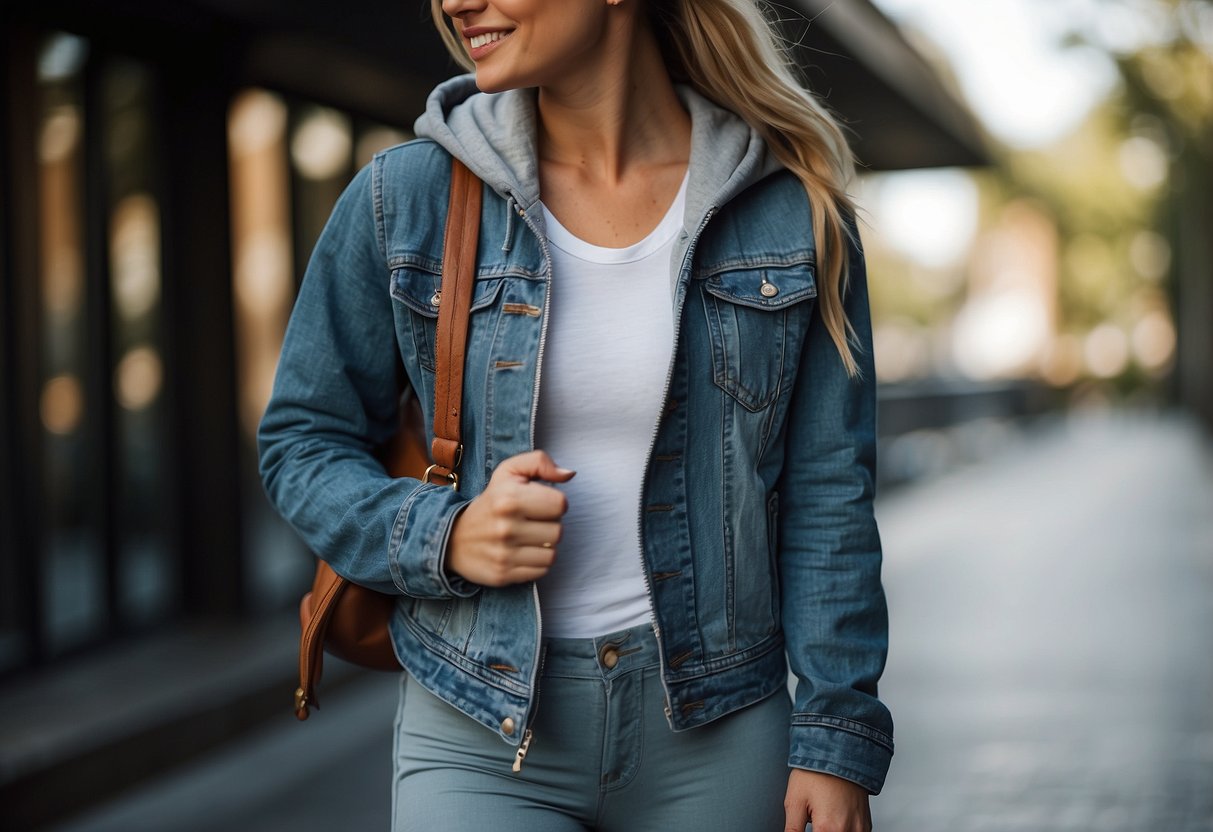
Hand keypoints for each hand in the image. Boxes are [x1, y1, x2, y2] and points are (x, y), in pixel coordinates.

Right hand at [446, 450, 573, 586]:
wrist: (453, 538)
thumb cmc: (491, 502)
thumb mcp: (509, 472)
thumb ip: (540, 462)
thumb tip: (569, 474)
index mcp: (509, 498)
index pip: (560, 504)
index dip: (554, 503)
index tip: (539, 504)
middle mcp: (506, 527)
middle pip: (558, 532)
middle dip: (549, 525)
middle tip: (531, 522)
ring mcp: (504, 554)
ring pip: (552, 554)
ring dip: (544, 546)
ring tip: (527, 538)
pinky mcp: (503, 574)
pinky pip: (542, 571)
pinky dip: (536, 563)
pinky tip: (522, 553)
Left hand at [783, 769, 870, 831]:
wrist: (840, 751)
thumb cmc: (817, 772)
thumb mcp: (794, 800)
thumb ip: (793, 829)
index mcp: (828, 828)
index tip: (810, 826)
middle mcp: (848, 830)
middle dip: (820, 830)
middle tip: (814, 817)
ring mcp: (860, 827)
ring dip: (831, 831)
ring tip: (823, 815)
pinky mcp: (866, 823)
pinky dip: (843, 829)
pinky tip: (834, 817)